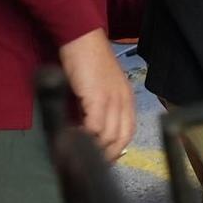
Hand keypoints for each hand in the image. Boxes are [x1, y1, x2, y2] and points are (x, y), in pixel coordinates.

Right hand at [59, 29, 134, 159]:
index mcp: (127, 99)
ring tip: (79, 153)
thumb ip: (99, 108)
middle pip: (121, 138)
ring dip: (94, 148)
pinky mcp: (98, 98)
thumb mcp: (99, 88)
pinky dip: (84, 137)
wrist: (82, 39)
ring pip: (108, 136)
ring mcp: (113, 100)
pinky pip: (94, 127)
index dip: (116, 149)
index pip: (128, 132)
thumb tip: (90, 131)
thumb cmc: (87, 62)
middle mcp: (124, 101)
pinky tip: (73, 138)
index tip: (103, 159)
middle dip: (107, 154)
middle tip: (90, 162)